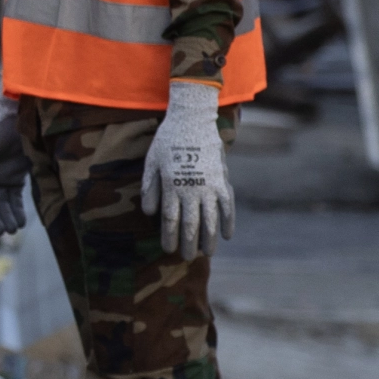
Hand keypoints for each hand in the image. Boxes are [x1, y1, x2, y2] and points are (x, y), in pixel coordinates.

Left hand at [141, 80, 233, 259]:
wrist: (193, 120)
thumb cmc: (167, 141)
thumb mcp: (151, 162)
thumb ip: (150, 188)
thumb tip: (150, 213)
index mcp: (172, 186)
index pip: (170, 219)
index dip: (169, 236)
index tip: (168, 249)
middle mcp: (192, 189)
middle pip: (191, 223)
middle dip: (188, 243)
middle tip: (187, 258)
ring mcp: (210, 186)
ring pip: (211, 218)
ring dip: (209, 238)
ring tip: (206, 253)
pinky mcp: (223, 180)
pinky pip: (228, 205)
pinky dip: (228, 221)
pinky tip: (227, 235)